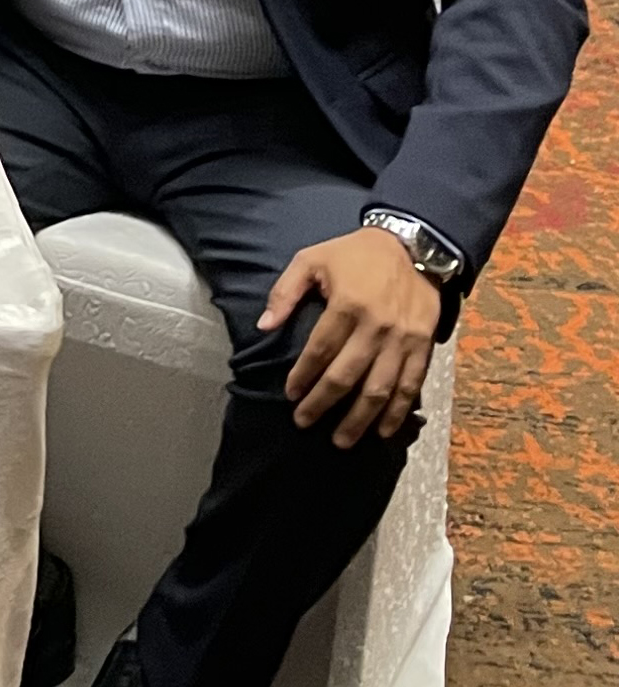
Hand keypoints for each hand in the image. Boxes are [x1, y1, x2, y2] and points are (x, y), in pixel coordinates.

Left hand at [267, 226, 443, 447]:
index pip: (320, 350)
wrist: (412, 247)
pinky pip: (410, 385)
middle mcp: (377, 327)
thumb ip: (284, 293)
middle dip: (324, 404)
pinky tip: (383, 430)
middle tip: (304, 423)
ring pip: (380, 389)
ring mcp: (403, 340)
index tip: (290, 395)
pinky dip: (397, 411)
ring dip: (360, 419)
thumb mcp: (310, 259)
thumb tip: (264, 327)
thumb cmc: (353, 254)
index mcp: (347, 305)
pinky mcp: (423, 347)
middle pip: (347, 376)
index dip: (303, 376)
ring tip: (341, 440)